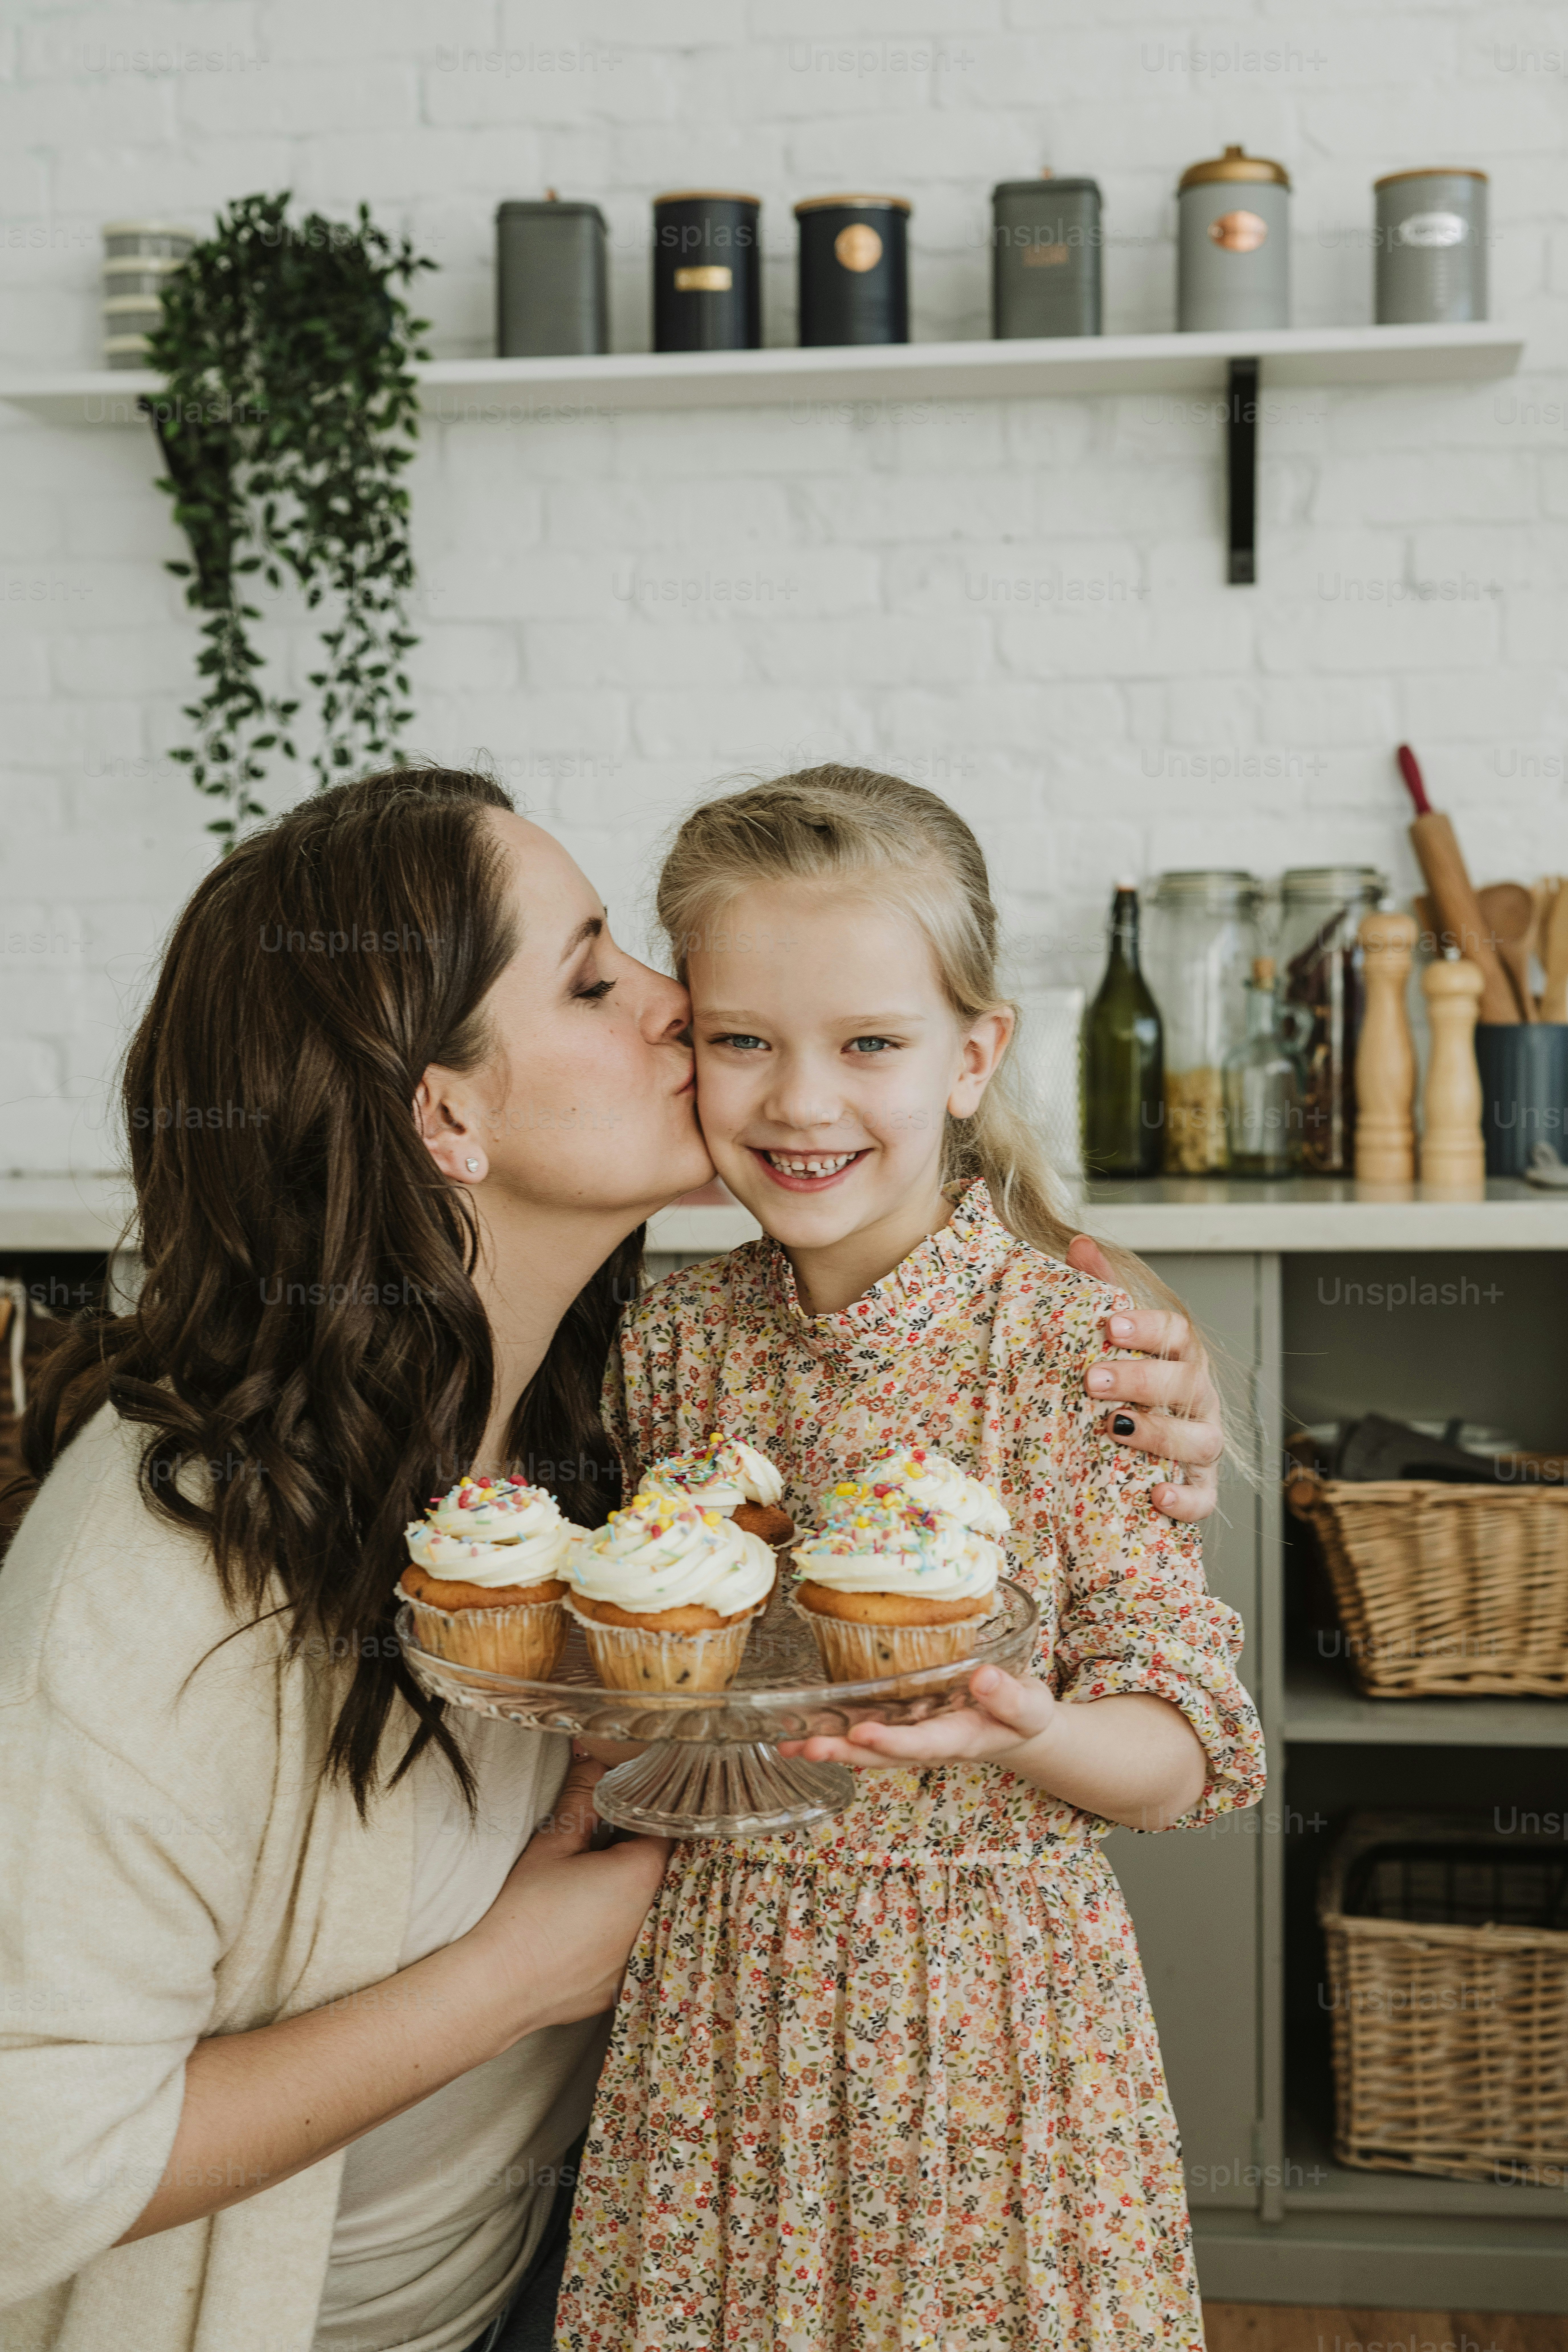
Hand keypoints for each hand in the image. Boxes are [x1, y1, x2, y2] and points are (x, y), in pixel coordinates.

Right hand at [459, 1755, 669, 2044]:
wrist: (499, 1985)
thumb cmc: (523, 1915)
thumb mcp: (553, 1844)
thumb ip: (582, 1794)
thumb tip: (592, 1754)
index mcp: (646, 1873)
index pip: (667, 1823)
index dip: (646, 1808)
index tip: (627, 1803)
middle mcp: (659, 1913)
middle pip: (670, 1864)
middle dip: (646, 1846)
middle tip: (613, 1837)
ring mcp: (649, 1950)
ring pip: (660, 1901)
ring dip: (641, 1887)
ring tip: (603, 1880)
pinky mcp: (633, 1977)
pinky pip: (645, 1938)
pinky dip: (630, 1924)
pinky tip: (598, 1920)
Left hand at [778, 1663, 1055, 1771]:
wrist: (1019, 1726)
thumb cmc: (1023, 1713)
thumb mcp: (1029, 1706)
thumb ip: (1009, 1697)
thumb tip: (983, 1677)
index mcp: (961, 1739)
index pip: (922, 1744)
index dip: (892, 1742)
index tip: (863, 1733)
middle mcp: (929, 1744)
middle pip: (882, 1754)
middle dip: (844, 1752)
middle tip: (805, 1747)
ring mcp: (913, 1737)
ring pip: (867, 1748)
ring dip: (829, 1746)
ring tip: (787, 1743)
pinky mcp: (904, 1725)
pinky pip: (865, 1732)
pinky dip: (834, 1732)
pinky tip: (801, 1729)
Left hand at [1066, 1233, 1221, 1523]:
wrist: (1132, 1455)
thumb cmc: (1124, 1390)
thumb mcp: (1110, 1343)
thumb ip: (1099, 1290)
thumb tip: (1080, 1244)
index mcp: (1179, 1360)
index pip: (1178, 1334)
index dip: (1149, 1327)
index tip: (1112, 1324)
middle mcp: (1198, 1401)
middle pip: (1186, 1384)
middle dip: (1142, 1379)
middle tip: (1093, 1379)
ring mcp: (1202, 1447)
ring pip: (1200, 1440)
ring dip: (1159, 1434)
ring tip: (1115, 1428)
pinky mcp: (1200, 1490)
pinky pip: (1204, 1498)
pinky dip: (1186, 1500)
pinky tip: (1158, 1496)